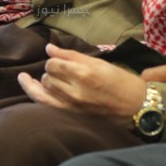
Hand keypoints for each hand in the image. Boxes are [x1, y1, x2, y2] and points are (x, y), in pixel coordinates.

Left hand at [16, 43, 146, 124]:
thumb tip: (49, 49)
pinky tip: (28, 84)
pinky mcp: (71, 117)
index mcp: (85, 74)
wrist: (136, 107)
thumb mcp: (100, 63)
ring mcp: (72, 107)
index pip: (54, 64)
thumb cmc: (121, 82)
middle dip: (50, 71)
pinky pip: (45, 105)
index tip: (60, 60)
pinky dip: (35, 94)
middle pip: (48, 77)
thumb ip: (72, 56)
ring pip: (43, 91)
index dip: (54, 60)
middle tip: (60, 70)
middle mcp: (76, 91)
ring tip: (40, 78)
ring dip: (44, 82)